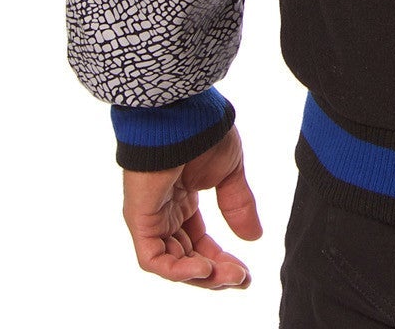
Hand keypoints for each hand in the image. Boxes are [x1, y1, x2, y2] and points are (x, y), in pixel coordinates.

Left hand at [121, 123, 261, 289]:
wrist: (183, 116)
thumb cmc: (203, 133)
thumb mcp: (230, 173)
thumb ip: (238, 205)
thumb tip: (254, 237)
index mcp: (183, 200)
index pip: (199, 242)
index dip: (222, 260)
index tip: (246, 274)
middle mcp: (165, 213)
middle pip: (188, 257)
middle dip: (215, 273)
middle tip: (241, 279)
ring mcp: (151, 218)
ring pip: (172, 263)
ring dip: (202, 275)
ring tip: (230, 275)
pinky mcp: (140, 220)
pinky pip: (154, 259)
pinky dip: (178, 271)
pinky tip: (204, 268)